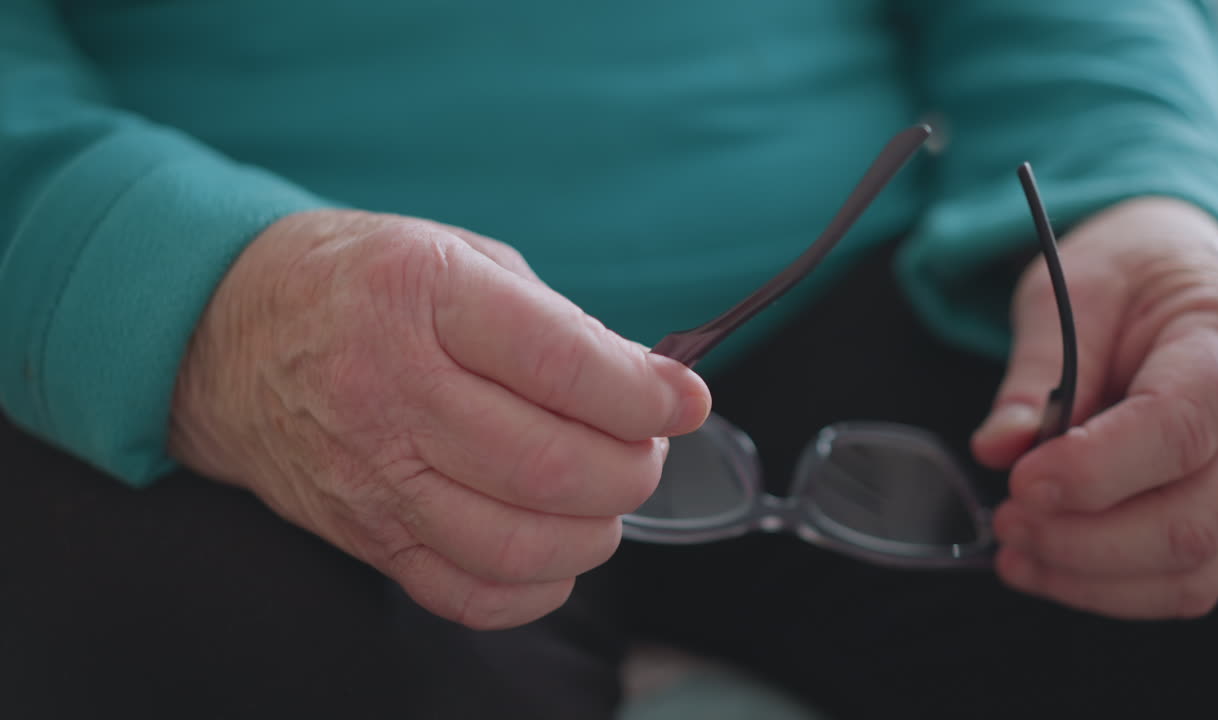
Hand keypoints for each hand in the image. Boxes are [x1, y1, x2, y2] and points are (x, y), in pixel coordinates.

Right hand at [169, 209, 710, 628]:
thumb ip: (556, 321)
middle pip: (551, 465)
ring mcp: (372, 473)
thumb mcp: (457, 255)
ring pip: (518, 542)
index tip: (686, 400)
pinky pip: (468, 594)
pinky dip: (537, 586)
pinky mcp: (363, 534)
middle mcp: (392, 389)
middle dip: (633, 467)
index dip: (645, 394)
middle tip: (645, 447)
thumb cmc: (358, 283)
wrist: (224, 334)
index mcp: (424, 296)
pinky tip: (555, 547)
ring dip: (595, 530)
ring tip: (604, 495)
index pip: (561, 364)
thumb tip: (648, 386)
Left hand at [972, 197, 1217, 618]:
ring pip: (1194, 567)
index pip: (1180, 425)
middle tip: (1007, 518)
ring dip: (1091, 577)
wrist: (1174, 271)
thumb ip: (1034, 373)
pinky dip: (1108, 589)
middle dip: (1086, 538)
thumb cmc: (1125, 275)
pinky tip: (1043, 565)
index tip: (1021, 480)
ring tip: (1014, 550)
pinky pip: (1183, 580)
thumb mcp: (1065, 292)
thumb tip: (998, 449)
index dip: (1096, 469)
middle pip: (1196, 518)